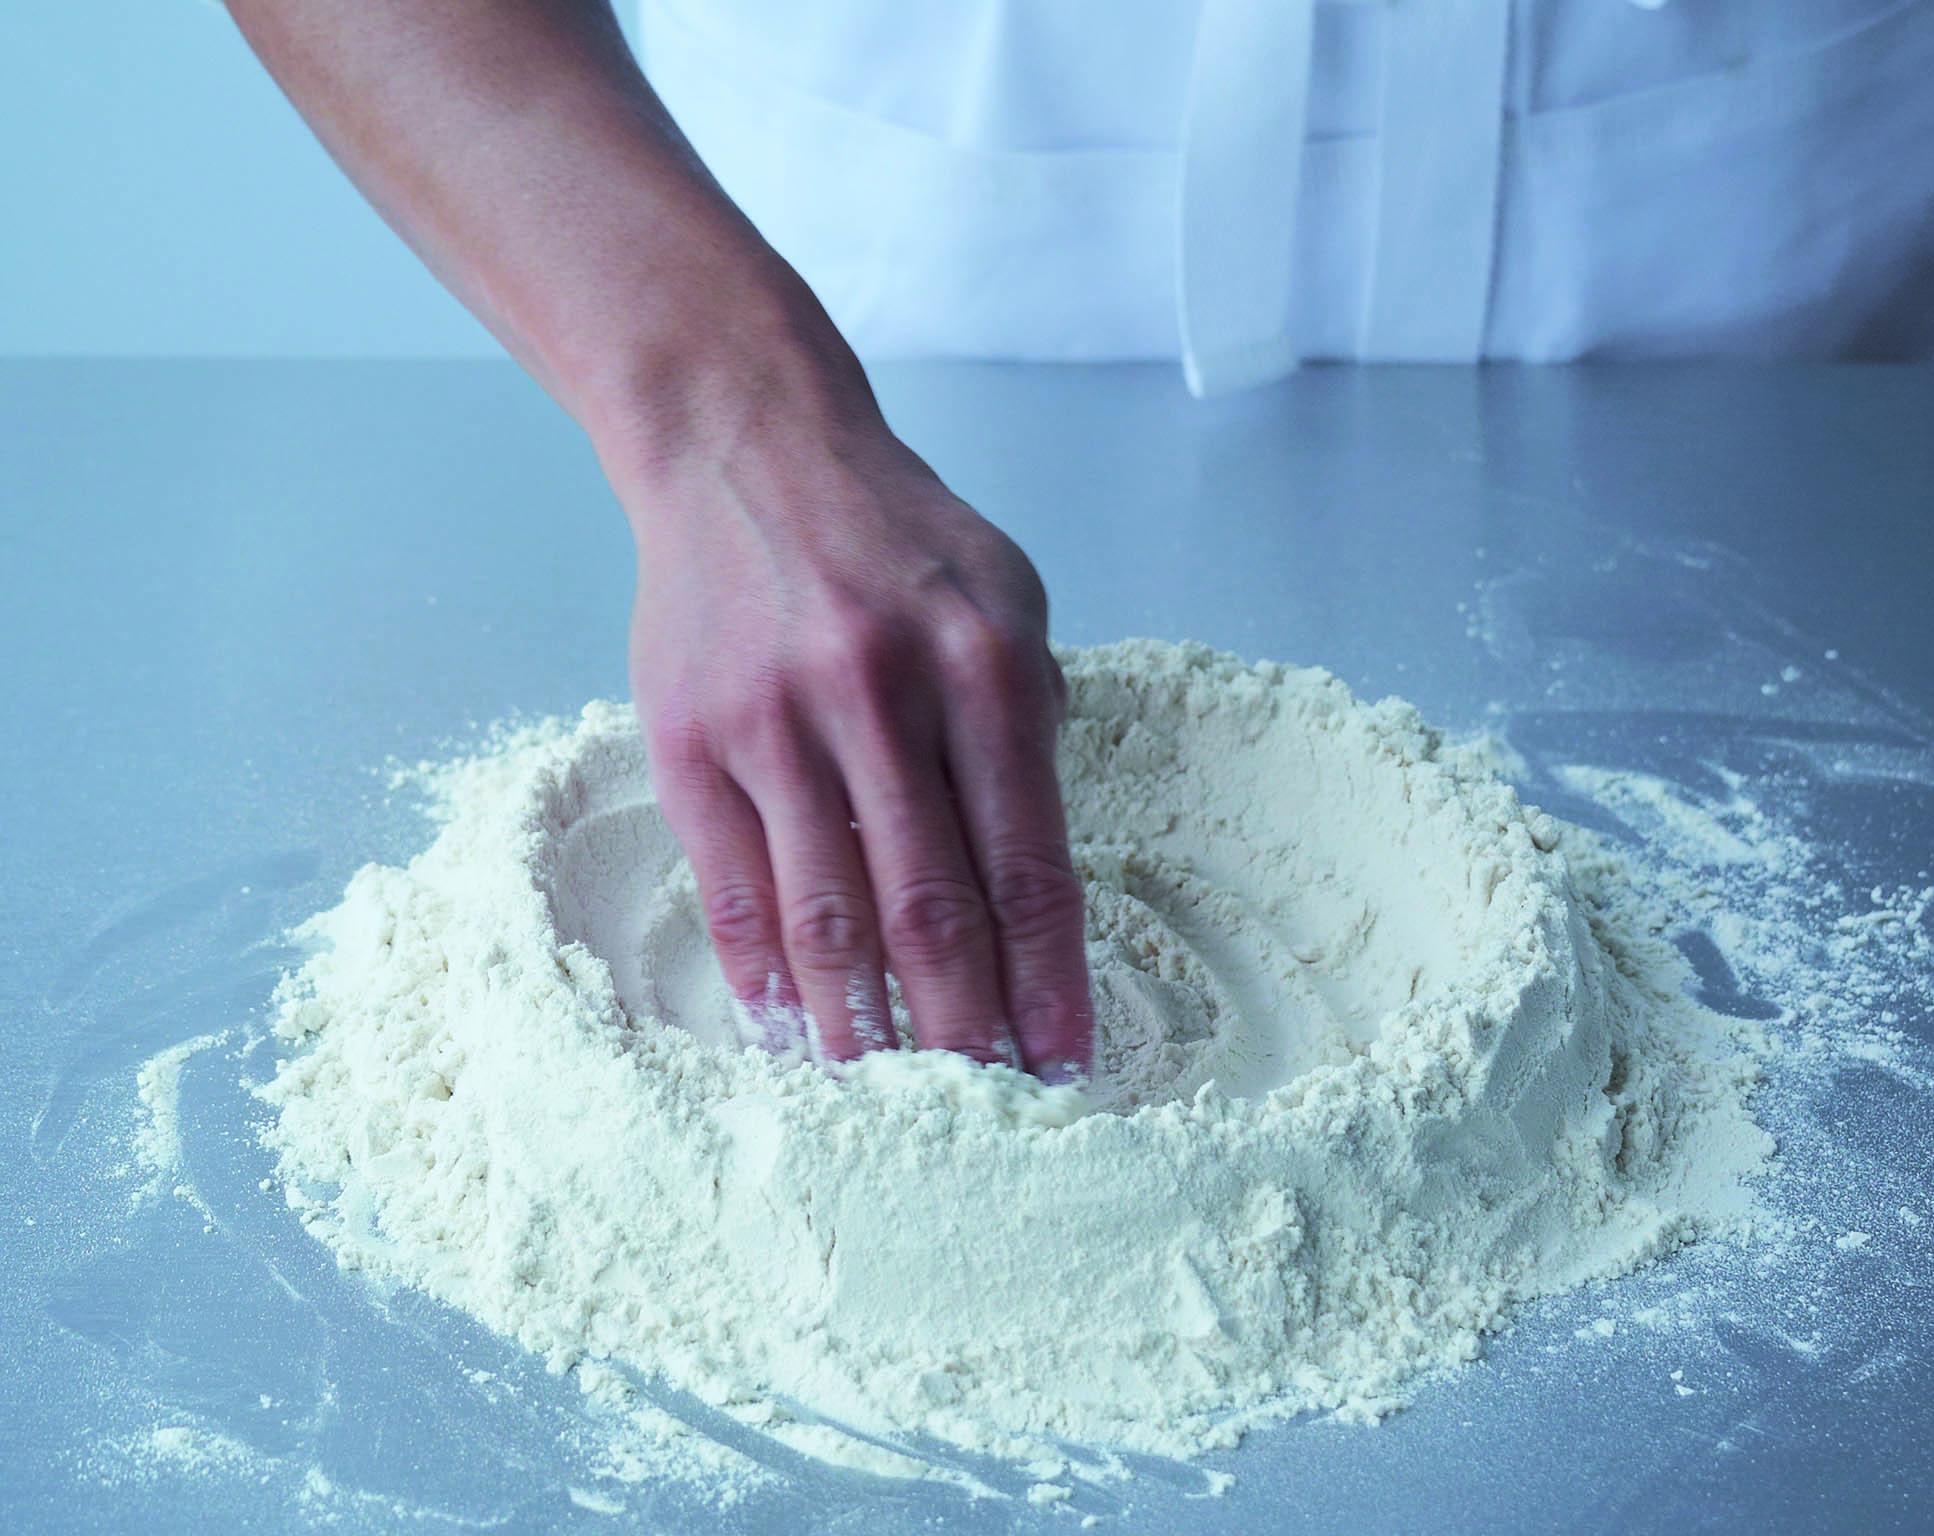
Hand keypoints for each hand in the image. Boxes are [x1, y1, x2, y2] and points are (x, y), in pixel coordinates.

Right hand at [623, 408, 1094, 1078]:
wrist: (743, 448)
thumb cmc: (892, 534)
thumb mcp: (1005, 594)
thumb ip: (1027, 725)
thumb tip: (1033, 877)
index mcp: (980, 665)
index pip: (1027, 863)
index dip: (1049, 979)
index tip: (1066, 1060)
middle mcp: (878, 696)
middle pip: (930, 909)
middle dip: (966, 1028)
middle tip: (986, 1105)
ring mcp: (773, 722)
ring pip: (826, 916)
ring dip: (865, 1025)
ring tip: (893, 1094)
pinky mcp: (688, 740)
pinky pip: (734, 887)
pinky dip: (767, 974)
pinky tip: (796, 1028)